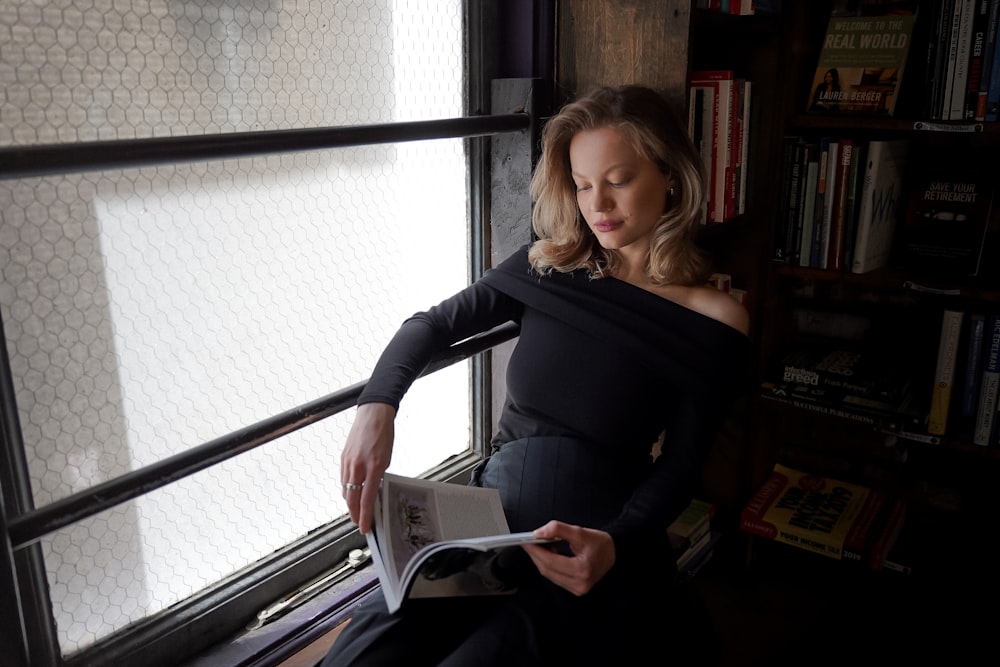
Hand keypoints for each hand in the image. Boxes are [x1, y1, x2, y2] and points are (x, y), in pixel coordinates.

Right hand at [340, 402, 395, 533]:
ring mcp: (348, 462)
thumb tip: (373, 490)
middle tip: (359, 523)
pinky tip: (351, 493)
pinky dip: (346, 488)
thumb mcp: (387, 458)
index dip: (365, 516)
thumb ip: (379, 475)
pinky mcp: (342, 457)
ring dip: (350, 503)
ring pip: (345, 490)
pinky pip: (342, 479)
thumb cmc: (383, 434)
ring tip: (355, 512)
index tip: (365, 527)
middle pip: (352, 498)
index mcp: (374, 466)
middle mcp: (358, 466)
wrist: (372, 414)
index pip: (367, 498)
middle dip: (354, 514)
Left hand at [521, 520, 614, 595]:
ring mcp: (577, 589)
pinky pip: (555, 577)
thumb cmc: (600, 544)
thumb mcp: (580, 531)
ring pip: (549, 575)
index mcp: (582, 569)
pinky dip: (548, 565)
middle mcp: (580, 583)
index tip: (526, 541)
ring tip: (538, 545)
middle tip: (527, 542)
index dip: (536, 551)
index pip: (551, 562)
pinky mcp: (575, 589)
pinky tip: (548, 554)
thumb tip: (539, 533)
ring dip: (541, 560)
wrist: (614, 553)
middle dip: (535, 555)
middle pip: (547, 570)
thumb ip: (558, 529)